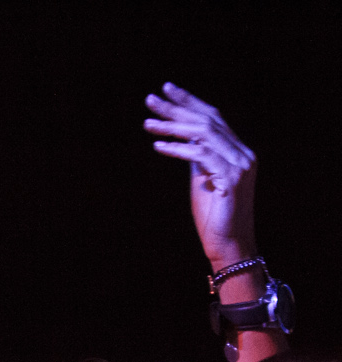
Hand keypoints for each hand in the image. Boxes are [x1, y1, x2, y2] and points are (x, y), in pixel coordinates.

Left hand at [144, 83, 257, 269]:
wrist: (229, 245)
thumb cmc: (213, 216)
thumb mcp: (202, 180)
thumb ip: (198, 159)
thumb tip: (181, 139)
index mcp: (237, 151)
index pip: (214, 117)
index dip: (190, 102)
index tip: (167, 90)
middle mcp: (243, 153)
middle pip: (208, 120)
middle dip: (177, 108)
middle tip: (150, 99)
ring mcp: (240, 165)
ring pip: (204, 134)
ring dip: (172, 126)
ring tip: (147, 123)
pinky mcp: (231, 178)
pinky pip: (201, 155)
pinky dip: (177, 149)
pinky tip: (157, 146)